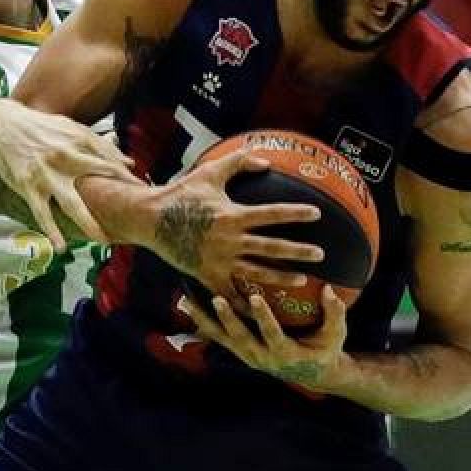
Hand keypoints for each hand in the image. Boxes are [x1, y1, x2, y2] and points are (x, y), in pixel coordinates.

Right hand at [0, 99, 133, 250]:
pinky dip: (51, 230)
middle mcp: (66, 156)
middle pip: (98, 179)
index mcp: (78, 139)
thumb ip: (98, 144)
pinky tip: (60, 246)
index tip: (140, 190)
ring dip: (88, 222)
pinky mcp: (28, 185)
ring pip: (72, 202)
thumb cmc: (38, 127)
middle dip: (118, 196)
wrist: (2, 125)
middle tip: (134, 214)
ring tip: (102, 239)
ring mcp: (47, 173)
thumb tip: (127, 160)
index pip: (109, 159)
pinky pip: (43, 212)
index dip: (126, 176)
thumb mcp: (70, 127)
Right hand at [140, 150, 323, 300]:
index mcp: (232, 215)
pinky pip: (229, 292)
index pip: (271, 214)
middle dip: (297, 251)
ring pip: (256, 272)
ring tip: (301, 280)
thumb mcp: (209, 173)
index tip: (316, 214)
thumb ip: (238, 163)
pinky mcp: (207, 274)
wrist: (150, 219)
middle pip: (270, 247)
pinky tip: (260, 308)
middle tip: (320, 254)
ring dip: (280, 277)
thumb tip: (266, 161)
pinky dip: (244, 302)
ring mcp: (219, 260)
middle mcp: (229, 240)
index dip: (295, 213)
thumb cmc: (180, 194)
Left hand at [179, 287, 350, 392]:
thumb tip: (329, 290)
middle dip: (228, 319)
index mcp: (285, 354)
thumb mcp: (335, 334)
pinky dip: (202, 322)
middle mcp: (262, 358)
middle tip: (217, 298)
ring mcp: (248, 356)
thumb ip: (334, 313)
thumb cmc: (325, 348)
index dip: (262, 317)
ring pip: (223, 338)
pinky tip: (188, 306)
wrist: (311, 373)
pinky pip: (218, 337)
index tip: (254, 297)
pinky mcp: (239, 352)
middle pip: (241, 338)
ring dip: (205, 320)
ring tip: (188, 301)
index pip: (272, 335)